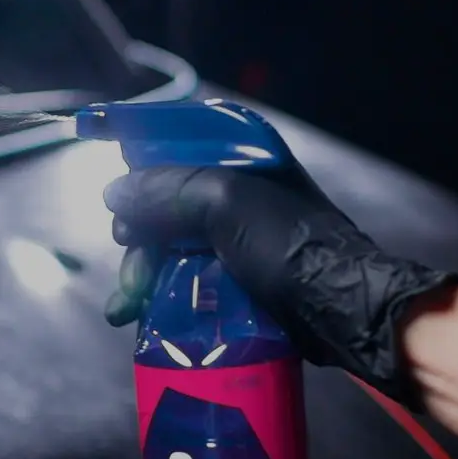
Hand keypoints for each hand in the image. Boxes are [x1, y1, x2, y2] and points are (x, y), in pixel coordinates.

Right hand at [102, 165, 457, 407]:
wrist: (345, 314)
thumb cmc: (292, 249)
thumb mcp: (226, 206)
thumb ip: (166, 192)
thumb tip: (113, 193)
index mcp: (244, 157)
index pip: (178, 144)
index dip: (140, 167)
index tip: (112, 197)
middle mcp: (241, 192)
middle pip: (166, 203)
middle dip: (138, 233)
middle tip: (127, 257)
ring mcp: (241, 238)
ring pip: (172, 245)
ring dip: (142, 272)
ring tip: (126, 303)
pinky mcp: (242, 279)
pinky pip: (188, 278)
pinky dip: (161, 294)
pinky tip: (139, 314)